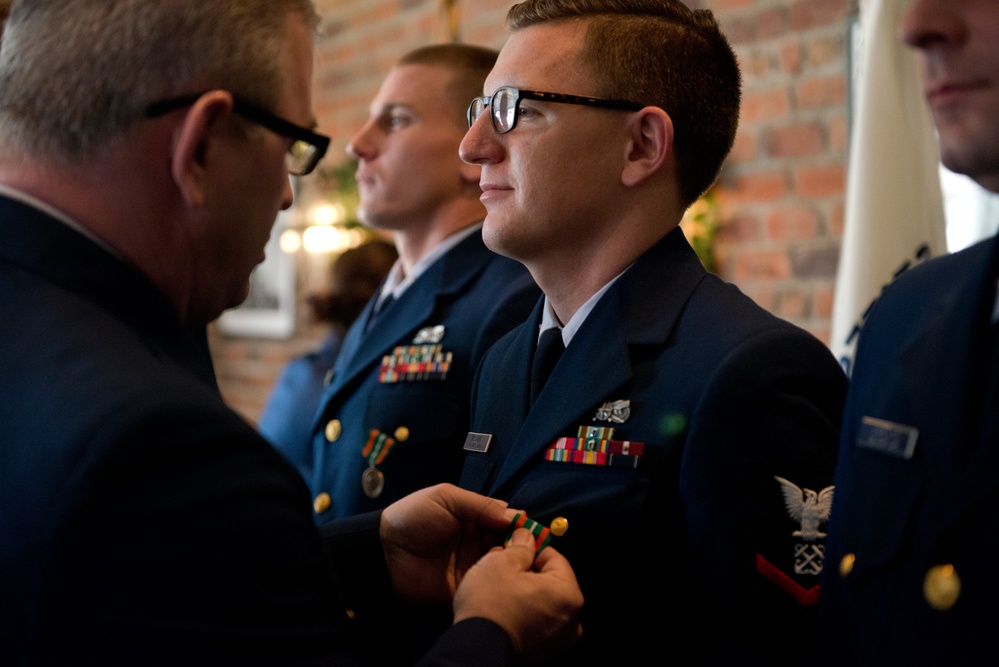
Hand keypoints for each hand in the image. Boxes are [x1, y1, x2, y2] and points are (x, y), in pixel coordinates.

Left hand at [380, 483, 516, 603]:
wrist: (383, 552)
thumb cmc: (412, 517)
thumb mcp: (446, 498)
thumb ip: (480, 504)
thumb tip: (515, 515)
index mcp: (474, 519)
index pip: (504, 522)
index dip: (519, 526)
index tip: (532, 530)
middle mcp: (477, 543)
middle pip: (508, 544)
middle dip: (521, 546)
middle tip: (529, 548)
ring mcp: (471, 566)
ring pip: (502, 566)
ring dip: (512, 564)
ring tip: (517, 562)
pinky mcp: (465, 587)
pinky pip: (487, 586)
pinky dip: (498, 583)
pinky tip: (505, 578)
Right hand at [453, 528, 583, 661]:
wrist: (475, 650)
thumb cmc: (490, 603)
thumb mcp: (501, 562)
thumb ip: (520, 546)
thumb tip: (526, 537)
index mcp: (569, 594)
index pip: (555, 558)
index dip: (532, 547)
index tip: (515, 544)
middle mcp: (572, 620)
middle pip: (552, 582)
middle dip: (529, 571)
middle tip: (504, 566)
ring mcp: (559, 641)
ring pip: (544, 604)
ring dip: (526, 593)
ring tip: (500, 588)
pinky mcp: (544, 655)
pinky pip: (538, 625)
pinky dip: (524, 615)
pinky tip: (503, 610)